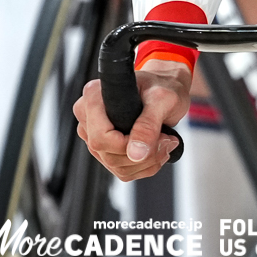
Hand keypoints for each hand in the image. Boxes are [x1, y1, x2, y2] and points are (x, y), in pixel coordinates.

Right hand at [73, 58, 190, 180]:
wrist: (166, 88)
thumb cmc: (162, 86)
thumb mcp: (161, 100)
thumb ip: (148, 125)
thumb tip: (136, 154)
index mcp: (95, 97)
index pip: (100, 137)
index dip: (126, 145)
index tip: (153, 138)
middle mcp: (88, 116)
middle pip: (108, 155)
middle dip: (143, 155)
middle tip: (167, 140)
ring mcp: (94, 134)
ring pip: (116, 166)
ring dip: (147, 162)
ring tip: (165, 142)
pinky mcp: (104, 148)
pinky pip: (122, 170)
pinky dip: (144, 166)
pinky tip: (156, 150)